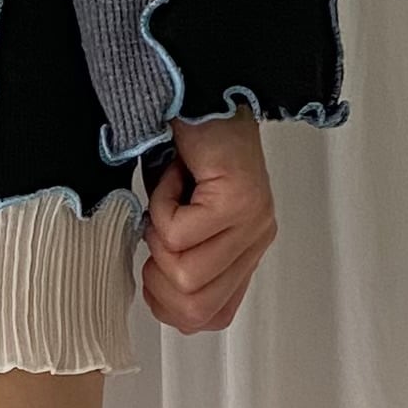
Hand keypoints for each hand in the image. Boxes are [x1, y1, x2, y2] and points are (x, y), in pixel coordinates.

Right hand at [138, 111, 276, 337]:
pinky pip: (176, 233)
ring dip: (156, 232)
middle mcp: (256, 239)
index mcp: (244, 250)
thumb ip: (181, 258)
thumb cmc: (184, 147)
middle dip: (157, 277)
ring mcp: (252, 222)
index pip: (211, 317)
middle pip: (195, 307)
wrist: (198, 90)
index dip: (168, 305)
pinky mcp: (238, 202)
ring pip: (184, 273)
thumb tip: (158, 292)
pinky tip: (175, 174)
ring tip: (169, 194)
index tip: (152, 269)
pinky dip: (159, 202)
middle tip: (157, 230)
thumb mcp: (179, 218)